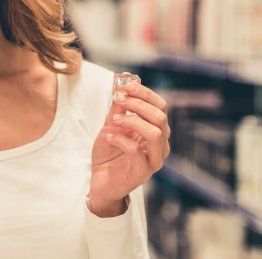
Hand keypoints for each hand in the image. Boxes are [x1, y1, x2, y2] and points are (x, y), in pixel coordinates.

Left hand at [89, 79, 169, 215]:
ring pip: (155, 134)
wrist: (100, 180)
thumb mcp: (111, 125)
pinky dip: (121, 140)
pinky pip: (137, 151)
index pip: (160, 106)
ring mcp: (154, 160)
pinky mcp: (143, 172)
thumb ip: (118, 107)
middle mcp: (160, 145)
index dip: (145, 93)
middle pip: (160, 118)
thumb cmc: (109, 152)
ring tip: (114, 121)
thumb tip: (123, 81)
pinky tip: (109, 138)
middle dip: (138, 104)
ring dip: (132, 121)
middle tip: (118, 99)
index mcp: (156, 130)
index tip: (125, 84)